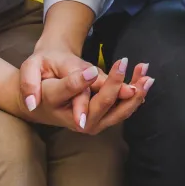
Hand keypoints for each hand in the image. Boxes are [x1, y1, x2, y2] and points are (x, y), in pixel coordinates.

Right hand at [19, 58, 153, 133]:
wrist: (38, 98)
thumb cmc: (39, 79)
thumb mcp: (40, 70)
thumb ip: (65, 77)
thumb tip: (91, 75)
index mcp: (57, 105)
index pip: (76, 96)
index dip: (87, 83)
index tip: (104, 68)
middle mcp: (78, 121)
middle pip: (101, 106)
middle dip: (117, 86)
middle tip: (124, 63)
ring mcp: (92, 123)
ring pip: (118, 112)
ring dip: (135, 94)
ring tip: (146, 75)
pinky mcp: (103, 118)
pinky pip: (122, 109)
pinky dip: (135, 94)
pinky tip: (145, 78)